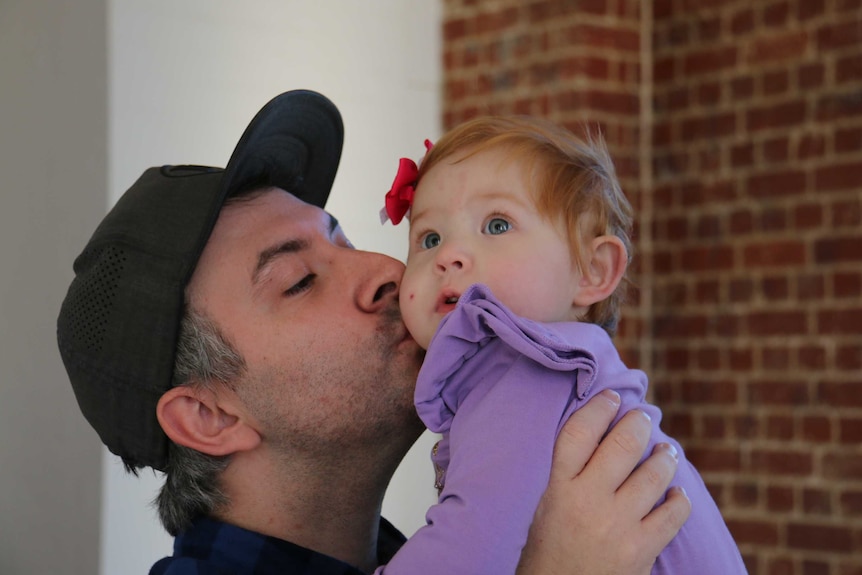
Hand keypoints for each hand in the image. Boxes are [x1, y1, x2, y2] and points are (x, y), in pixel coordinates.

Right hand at [517, 390, 690, 574]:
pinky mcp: (641, 550)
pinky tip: (676, 493)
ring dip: (664, 456)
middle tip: (643, 417)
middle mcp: (587, 502)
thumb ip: (568, 475)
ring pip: (654, 473)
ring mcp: (618, 526)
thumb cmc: (548, 553)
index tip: (612, 398)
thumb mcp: (546, 508)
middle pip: (622, 444)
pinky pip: (673, 513)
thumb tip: (602, 437)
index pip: (580, 432)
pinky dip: (679, 498)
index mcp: (558, 489)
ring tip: (666, 451)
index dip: (599, 407)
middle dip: (638, 423)